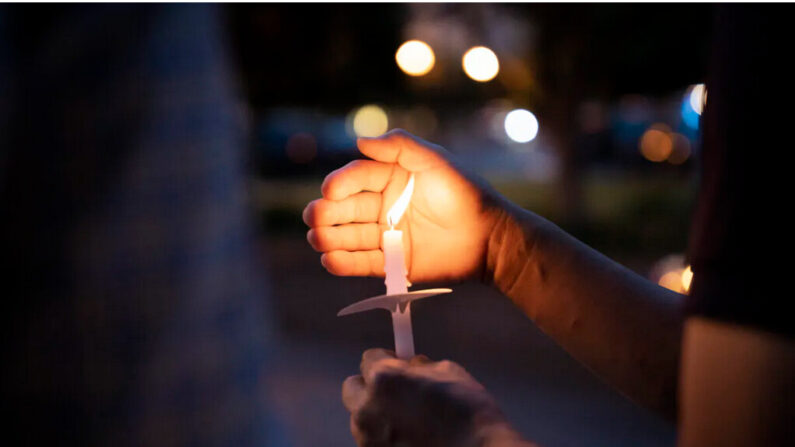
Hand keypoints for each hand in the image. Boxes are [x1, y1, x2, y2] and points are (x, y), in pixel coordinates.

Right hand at [303, 129, 505, 282]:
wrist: (490, 236)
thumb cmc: (465, 193)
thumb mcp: (435, 161)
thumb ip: (400, 146)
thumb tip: (360, 141)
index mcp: (390, 179)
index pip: (357, 179)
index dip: (341, 184)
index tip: (330, 191)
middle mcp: (383, 207)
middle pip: (346, 209)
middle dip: (326, 212)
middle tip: (314, 217)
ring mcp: (387, 236)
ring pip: (349, 237)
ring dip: (329, 238)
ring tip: (317, 239)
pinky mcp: (394, 262)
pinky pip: (364, 263)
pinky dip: (345, 263)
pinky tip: (330, 260)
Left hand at [342, 349, 529, 446]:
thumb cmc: (469, 412)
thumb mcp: (447, 373)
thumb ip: (419, 367)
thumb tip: (409, 365)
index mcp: (383, 379)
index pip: (369, 358)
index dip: (386, 359)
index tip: (398, 364)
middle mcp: (367, 409)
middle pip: (352, 388)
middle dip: (370, 386)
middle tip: (396, 390)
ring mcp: (367, 439)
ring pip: (361, 418)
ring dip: (377, 414)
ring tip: (409, 421)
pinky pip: (373, 441)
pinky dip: (386, 438)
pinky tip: (413, 439)